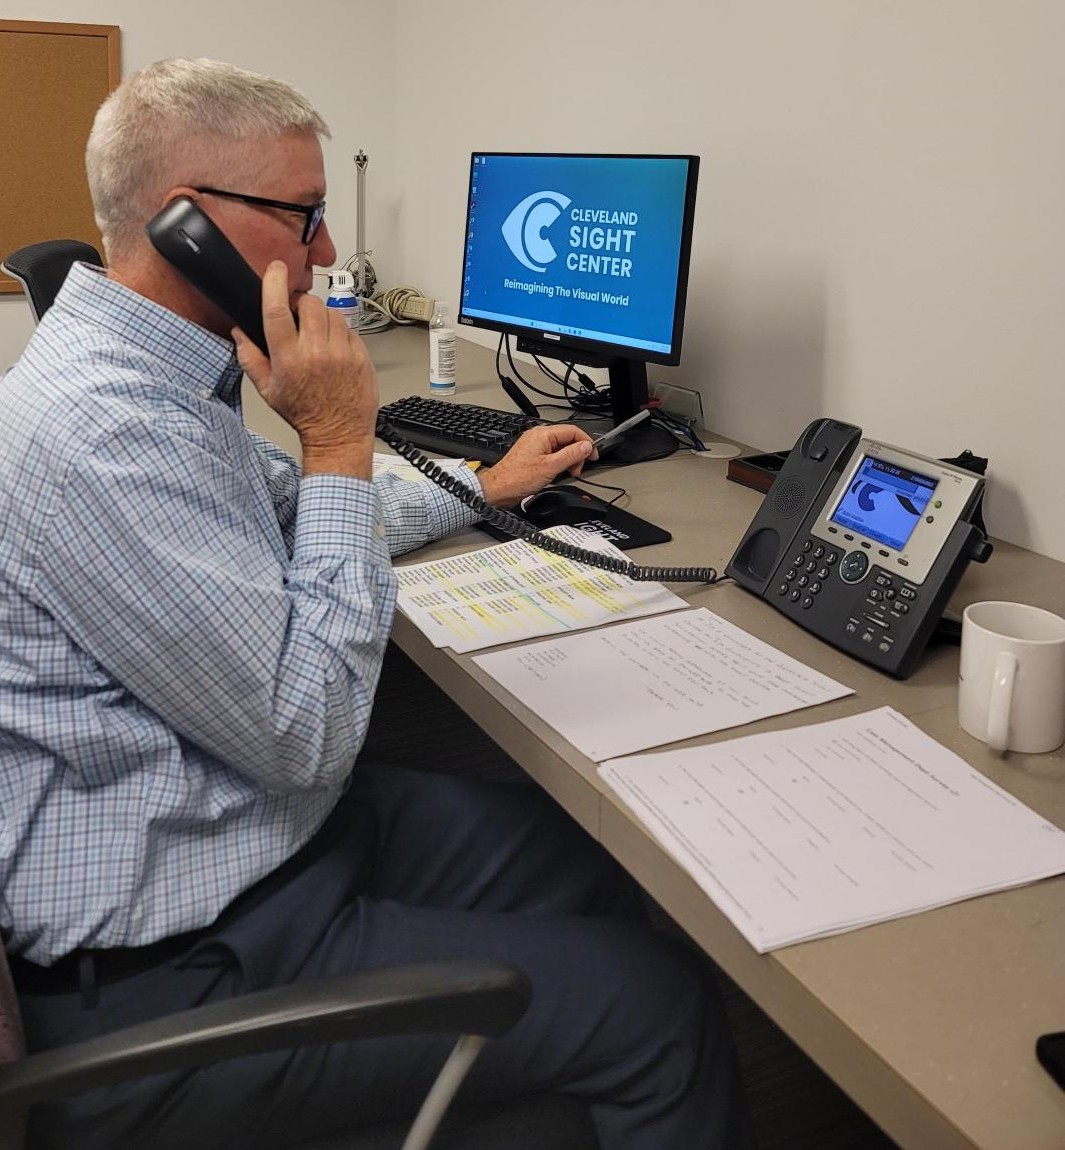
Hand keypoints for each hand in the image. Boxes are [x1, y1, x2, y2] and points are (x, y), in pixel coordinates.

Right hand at [233, 261, 378, 476]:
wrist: (338, 434)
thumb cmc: (303, 414)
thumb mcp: (267, 390)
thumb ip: (250, 358)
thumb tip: (239, 332)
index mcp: (288, 359)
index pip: (277, 309)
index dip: (275, 283)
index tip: (276, 269)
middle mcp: (316, 353)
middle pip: (309, 304)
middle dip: (302, 305)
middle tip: (299, 319)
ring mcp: (342, 354)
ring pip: (332, 313)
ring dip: (323, 319)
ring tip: (318, 339)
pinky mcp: (362, 357)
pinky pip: (350, 329)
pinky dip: (341, 334)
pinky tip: (335, 351)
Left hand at [478, 424, 595, 507]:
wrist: (498, 489)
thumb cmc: (517, 478)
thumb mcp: (551, 467)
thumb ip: (571, 455)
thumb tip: (586, 446)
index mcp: (543, 434)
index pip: (573, 431)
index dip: (586, 443)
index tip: (593, 455)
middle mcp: (538, 436)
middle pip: (567, 439)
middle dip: (576, 454)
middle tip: (578, 469)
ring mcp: (534, 445)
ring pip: (560, 448)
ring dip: (568, 460)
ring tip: (567, 473)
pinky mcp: (532, 455)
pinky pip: (551, 454)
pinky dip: (558, 463)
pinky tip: (557, 473)